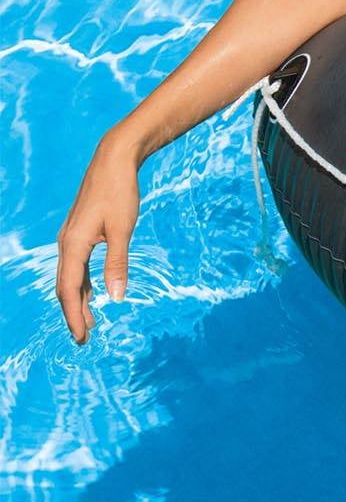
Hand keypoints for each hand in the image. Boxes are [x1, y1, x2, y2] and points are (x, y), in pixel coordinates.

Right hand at [56, 145, 141, 344]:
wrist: (113, 162)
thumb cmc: (119, 192)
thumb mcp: (123, 229)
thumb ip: (118, 263)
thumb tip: (117, 298)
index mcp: (73, 244)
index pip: (69, 289)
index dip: (75, 315)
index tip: (82, 337)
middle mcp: (67, 243)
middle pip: (66, 287)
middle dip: (74, 314)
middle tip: (84, 340)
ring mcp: (71, 238)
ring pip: (71, 278)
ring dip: (79, 301)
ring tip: (89, 323)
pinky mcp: (80, 233)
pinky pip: (77, 266)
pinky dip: (83, 284)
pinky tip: (91, 295)